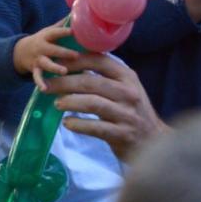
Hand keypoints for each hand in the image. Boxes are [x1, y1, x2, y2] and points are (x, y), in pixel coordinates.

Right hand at [13, 21, 77, 90]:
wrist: (20, 52)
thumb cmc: (43, 40)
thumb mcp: (50, 30)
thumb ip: (63, 24)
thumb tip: (77, 11)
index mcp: (47, 36)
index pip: (56, 33)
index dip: (64, 31)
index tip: (73, 31)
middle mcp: (41, 47)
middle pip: (52, 49)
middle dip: (64, 52)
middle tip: (76, 55)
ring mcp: (37, 59)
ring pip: (46, 64)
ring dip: (55, 68)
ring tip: (64, 71)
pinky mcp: (35, 70)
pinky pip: (37, 77)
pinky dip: (40, 83)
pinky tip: (44, 89)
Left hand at [45, 53, 169, 160]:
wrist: (154, 140)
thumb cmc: (134, 112)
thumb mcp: (126, 90)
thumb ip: (105, 78)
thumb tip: (73, 65)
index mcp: (128, 78)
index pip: (100, 62)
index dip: (76, 60)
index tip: (57, 63)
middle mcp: (129, 93)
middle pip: (91, 83)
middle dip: (64, 82)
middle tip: (46, 85)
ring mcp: (126, 114)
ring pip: (92, 103)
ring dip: (70, 102)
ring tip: (57, 103)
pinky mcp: (122, 134)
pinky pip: (95, 127)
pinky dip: (78, 124)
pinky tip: (68, 123)